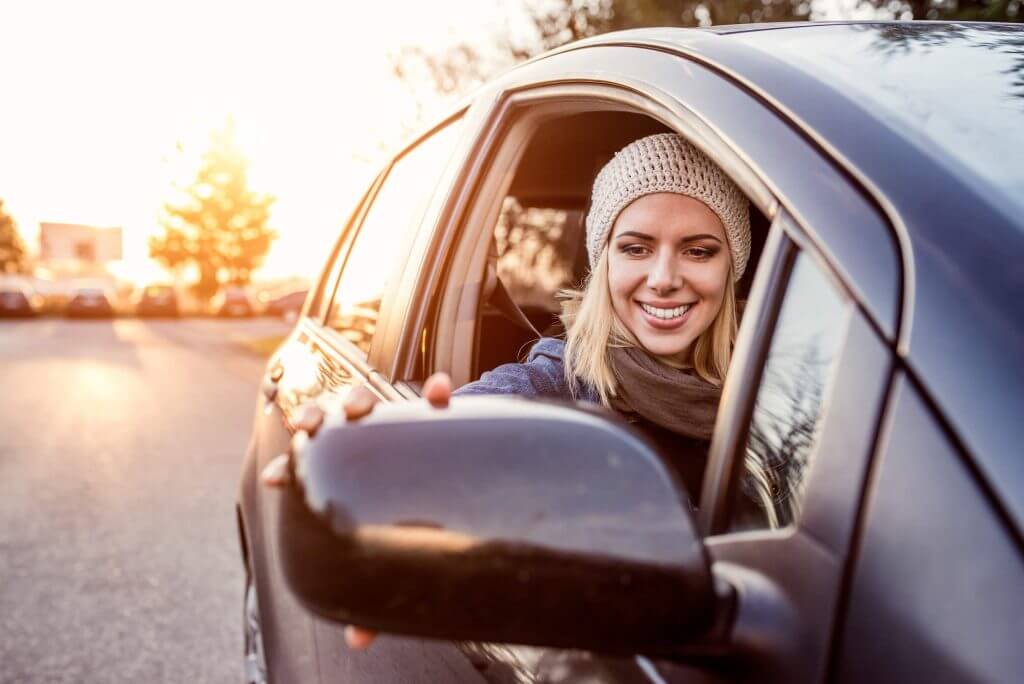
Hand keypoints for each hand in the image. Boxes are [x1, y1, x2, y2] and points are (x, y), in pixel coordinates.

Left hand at [260, 372, 453, 648]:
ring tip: (361, 410)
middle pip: (329, 421)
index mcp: (349, 472)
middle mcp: (368, 443)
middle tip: (313, 429)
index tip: (276, 479)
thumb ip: (376, 585)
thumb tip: (359, 640)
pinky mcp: (439, 416)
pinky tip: (442, 395)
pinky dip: (439, 391)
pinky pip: (439, 396)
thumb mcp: (396, 551)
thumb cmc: (418, 519)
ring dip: (359, 398)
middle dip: (315, 418)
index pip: (310, 466)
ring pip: (370, 399)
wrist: (472, 481)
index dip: (289, 469)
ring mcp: (400, 426)